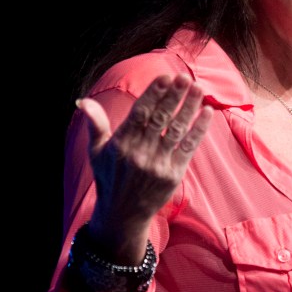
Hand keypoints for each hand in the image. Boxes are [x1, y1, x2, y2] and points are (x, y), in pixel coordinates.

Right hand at [76, 74, 212, 261]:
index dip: (154, 94)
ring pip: (177, 130)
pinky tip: (207, 112)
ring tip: (199, 89)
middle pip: (161, 118)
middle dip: (174, 96)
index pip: (140, 113)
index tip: (166, 77)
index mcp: (121, 143)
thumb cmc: (109, 178)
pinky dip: (199, 129)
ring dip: (190, 108)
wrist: (122, 214)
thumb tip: (83, 101)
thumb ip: (95, 124)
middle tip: (185, 78)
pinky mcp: (173, 174)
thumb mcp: (96, 152)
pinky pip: (189, 147)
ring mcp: (158, 164)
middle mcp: (139, 152)